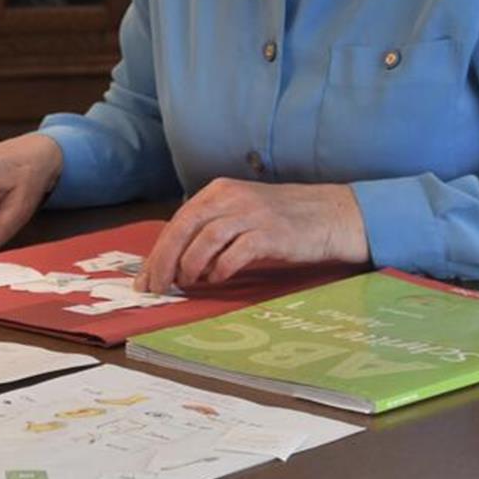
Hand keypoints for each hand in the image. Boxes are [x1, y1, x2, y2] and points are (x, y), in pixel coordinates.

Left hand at [134, 180, 369, 294]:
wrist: (332, 215)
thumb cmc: (283, 219)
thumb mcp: (241, 213)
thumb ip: (211, 228)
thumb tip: (176, 261)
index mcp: (218, 191)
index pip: (178, 221)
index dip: (158, 251)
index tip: (145, 278)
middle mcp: (231, 197)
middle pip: (184, 228)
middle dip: (164, 261)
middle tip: (156, 287)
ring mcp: (251, 213)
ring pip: (205, 239)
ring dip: (190, 266)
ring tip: (187, 283)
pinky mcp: (271, 233)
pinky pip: (236, 252)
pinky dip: (221, 269)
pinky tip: (218, 279)